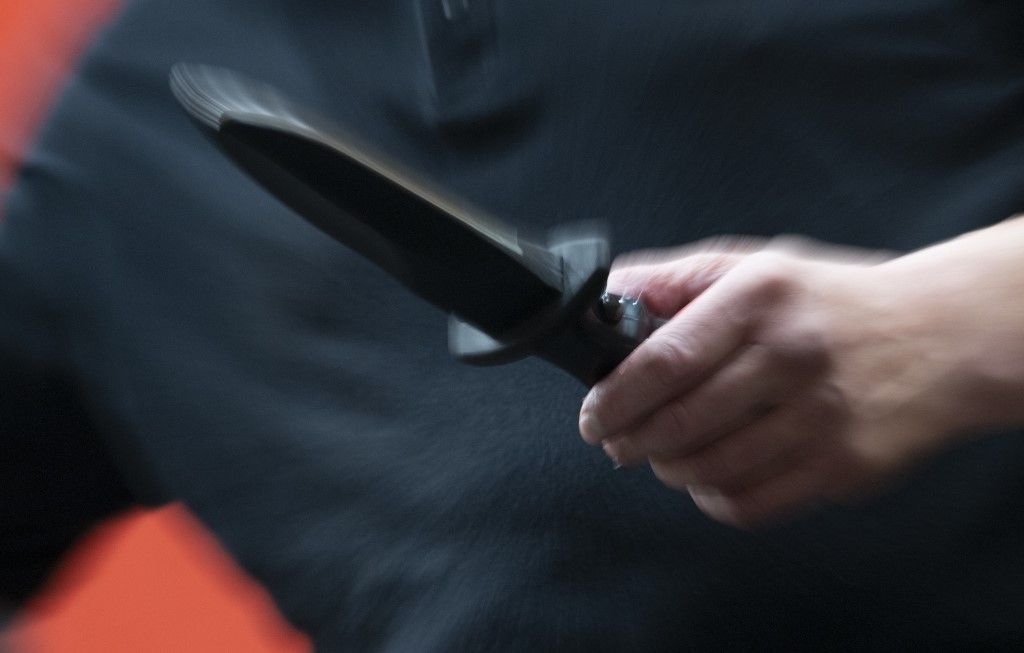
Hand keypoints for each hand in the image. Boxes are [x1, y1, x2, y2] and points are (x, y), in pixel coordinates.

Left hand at [579, 226, 1023, 527]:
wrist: (939, 337)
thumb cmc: (831, 304)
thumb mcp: (754, 266)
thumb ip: (675, 278)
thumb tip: (608, 294)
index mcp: (759, 298)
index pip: (662, 361)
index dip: (613, 399)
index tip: (593, 415)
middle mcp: (790, 355)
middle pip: (678, 423)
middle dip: (629, 440)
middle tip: (617, 439)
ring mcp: (820, 416)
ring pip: (708, 470)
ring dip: (667, 469)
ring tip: (664, 454)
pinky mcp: (843, 466)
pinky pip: (750, 503)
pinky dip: (712, 497)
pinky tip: (710, 475)